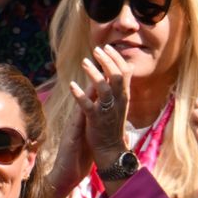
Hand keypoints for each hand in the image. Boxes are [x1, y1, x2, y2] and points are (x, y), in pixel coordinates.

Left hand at [69, 45, 131, 168]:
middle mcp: (118, 102)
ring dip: (94, 73)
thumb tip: (118, 70)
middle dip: (107, 60)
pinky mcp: (95, 120)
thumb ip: (118, 88)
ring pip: (104, 88)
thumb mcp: (119, 104)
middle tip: (96, 49)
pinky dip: (79, 94)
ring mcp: (107, 111)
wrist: (111, 149)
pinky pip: (87, 105)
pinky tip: (72, 85)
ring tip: (84, 62)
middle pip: (117, 76)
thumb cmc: (112, 125)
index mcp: (124, 97)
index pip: (126, 72)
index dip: (117, 58)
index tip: (106, 48)